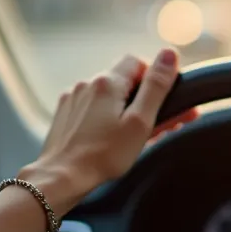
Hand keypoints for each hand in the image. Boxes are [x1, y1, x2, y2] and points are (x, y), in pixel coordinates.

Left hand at [18, 48, 196, 207]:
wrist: (61, 177)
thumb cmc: (104, 155)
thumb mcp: (140, 122)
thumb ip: (156, 87)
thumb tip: (169, 54)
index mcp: (107, 82)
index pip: (137, 62)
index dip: (152, 80)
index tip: (159, 104)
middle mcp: (87, 84)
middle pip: (122, 79)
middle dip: (139, 98)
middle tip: (151, 125)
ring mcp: (72, 99)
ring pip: (106, 95)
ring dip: (121, 109)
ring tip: (127, 137)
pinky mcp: (64, 114)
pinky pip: (91, 107)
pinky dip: (103, 117)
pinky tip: (106, 139)